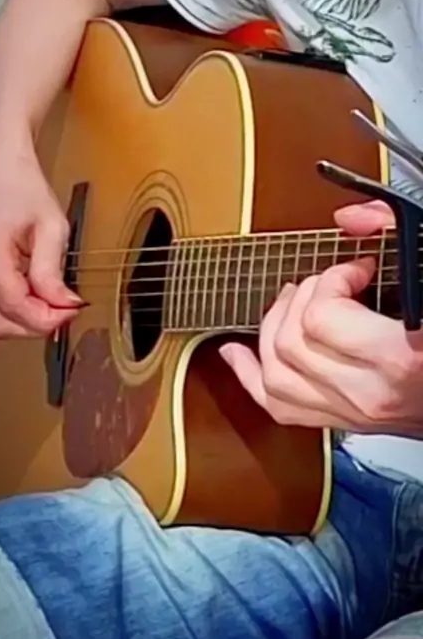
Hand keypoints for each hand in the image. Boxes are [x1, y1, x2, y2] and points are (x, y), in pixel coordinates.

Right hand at [0, 136, 82, 337]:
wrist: (0, 163)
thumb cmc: (21, 184)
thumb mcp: (51, 225)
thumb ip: (53, 269)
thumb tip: (62, 303)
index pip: (14, 305)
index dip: (45, 317)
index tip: (70, 311)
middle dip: (34, 326)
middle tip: (64, 313)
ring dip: (24, 320)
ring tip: (52, 303)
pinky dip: (14, 308)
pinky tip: (36, 294)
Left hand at [220, 201, 422, 432]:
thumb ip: (402, 233)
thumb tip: (352, 217)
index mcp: (398, 360)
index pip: (323, 318)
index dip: (330, 279)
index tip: (355, 268)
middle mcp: (368, 394)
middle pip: (290, 342)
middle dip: (299, 296)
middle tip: (326, 281)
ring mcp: (353, 413)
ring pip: (275, 376)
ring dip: (271, 329)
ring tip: (292, 303)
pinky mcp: (346, 421)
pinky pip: (278, 406)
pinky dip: (250, 378)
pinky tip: (236, 355)